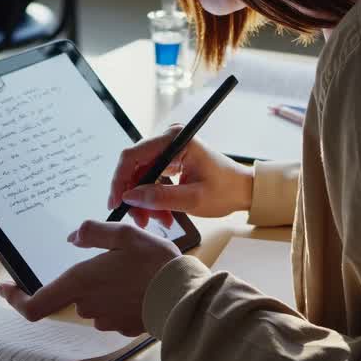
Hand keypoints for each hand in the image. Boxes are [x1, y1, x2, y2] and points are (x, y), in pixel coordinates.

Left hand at [0, 220, 179, 334]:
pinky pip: (112, 310)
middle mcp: (88, 305)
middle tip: (111, 259)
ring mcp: (105, 319)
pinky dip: (120, 298)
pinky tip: (139, 285)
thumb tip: (73, 237)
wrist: (185, 298)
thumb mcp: (125, 234)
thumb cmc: (155, 264)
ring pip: (93, 301)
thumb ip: (94, 233)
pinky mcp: (122, 327)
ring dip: (103, 288)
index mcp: (81, 282)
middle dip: (84, 279)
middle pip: (72, 294)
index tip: (5, 289)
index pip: (34, 304)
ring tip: (132, 270)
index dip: (15, 299)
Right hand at [108, 124, 252, 227]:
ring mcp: (169, 150)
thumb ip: (159, 197)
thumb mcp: (192, 199)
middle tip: (140, 219)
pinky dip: (152, 199)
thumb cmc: (226, 190)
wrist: (244, 190)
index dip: (120, 179)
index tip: (116, 202)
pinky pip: (151, 180)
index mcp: (176, 140)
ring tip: (156, 221)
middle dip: (134, 196)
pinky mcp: (171, 161)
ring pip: (141, 177)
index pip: (133, 155)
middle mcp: (169, 140)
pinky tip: (161, 214)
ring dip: (144, 201)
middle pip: (135, 167)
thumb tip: (129, 196)